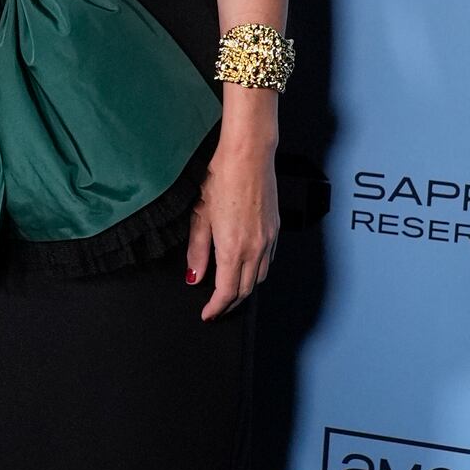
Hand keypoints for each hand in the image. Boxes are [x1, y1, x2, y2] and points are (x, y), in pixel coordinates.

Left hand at [185, 142, 277, 319]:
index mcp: (233, 248)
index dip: (216, 308)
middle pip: (245, 290)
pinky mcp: (275, 229)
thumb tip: (195, 276)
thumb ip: (198, 250)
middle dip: (230, 304)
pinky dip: (256, 272)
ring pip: (259, 278)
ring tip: (229, 291)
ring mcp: (268, 239)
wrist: (249, 155)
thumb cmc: (222, 178)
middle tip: (216, 307)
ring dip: (244, 289)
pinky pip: (268, 261)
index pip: (226, 292)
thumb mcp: (200, 215)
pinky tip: (245, 267)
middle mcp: (255, 248)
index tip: (208, 314)